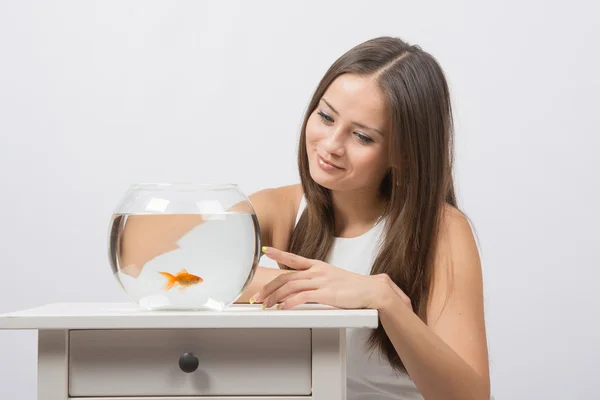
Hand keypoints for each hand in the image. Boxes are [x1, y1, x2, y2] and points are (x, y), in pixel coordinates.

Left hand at [250, 246, 399, 309]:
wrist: (371, 290)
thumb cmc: (353, 287)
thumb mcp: (332, 278)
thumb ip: (316, 280)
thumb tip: (301, 287)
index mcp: (318, 266)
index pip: (294, 258)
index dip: (278, 253)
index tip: (265, 251)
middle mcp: (317, 271)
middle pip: (287, 277)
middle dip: (270, 288)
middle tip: (259, 297)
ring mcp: (321, 281)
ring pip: (291, 287)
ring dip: (276, 297)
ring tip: (266, 305)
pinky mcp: (326, 293)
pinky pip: (303, 297)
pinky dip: (290, 302)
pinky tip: (283, 307)